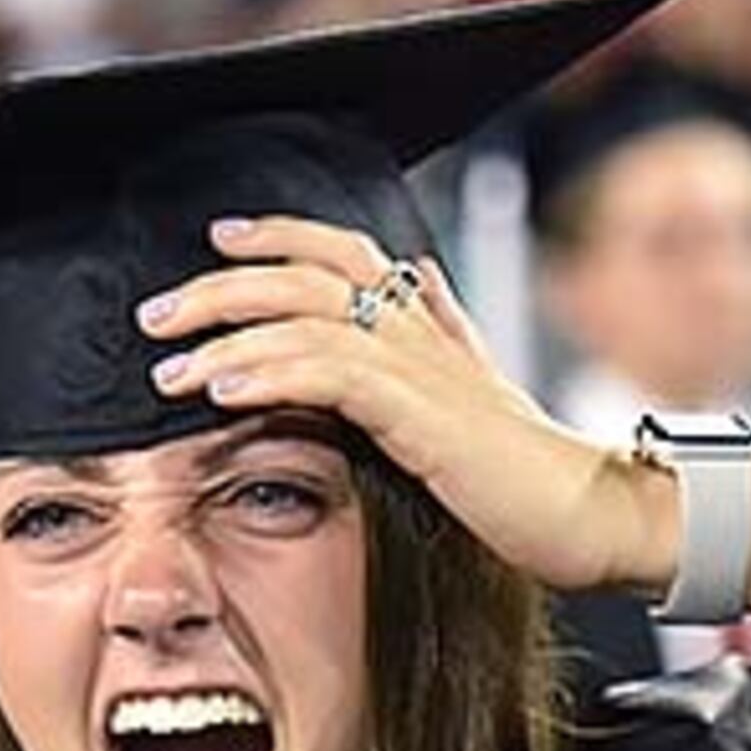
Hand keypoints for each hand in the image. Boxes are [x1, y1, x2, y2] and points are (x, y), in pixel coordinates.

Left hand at [137, 214, 663, 592]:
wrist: (593, 515)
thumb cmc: (529, 478)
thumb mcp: (471, 405)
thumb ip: (433, 354)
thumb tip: (408, 302)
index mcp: (430, 328)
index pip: (348, 253)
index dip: (282, 236)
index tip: (222, 239)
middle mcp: (423, 334)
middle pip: (309, 274)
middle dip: (222, 286)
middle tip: (157, 314)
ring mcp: (424, 370)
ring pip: (307, 318)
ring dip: (227, 335)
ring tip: (170, 367)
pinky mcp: (424, 415)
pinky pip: (332, 374)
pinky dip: (269, 373)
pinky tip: (223, 390)